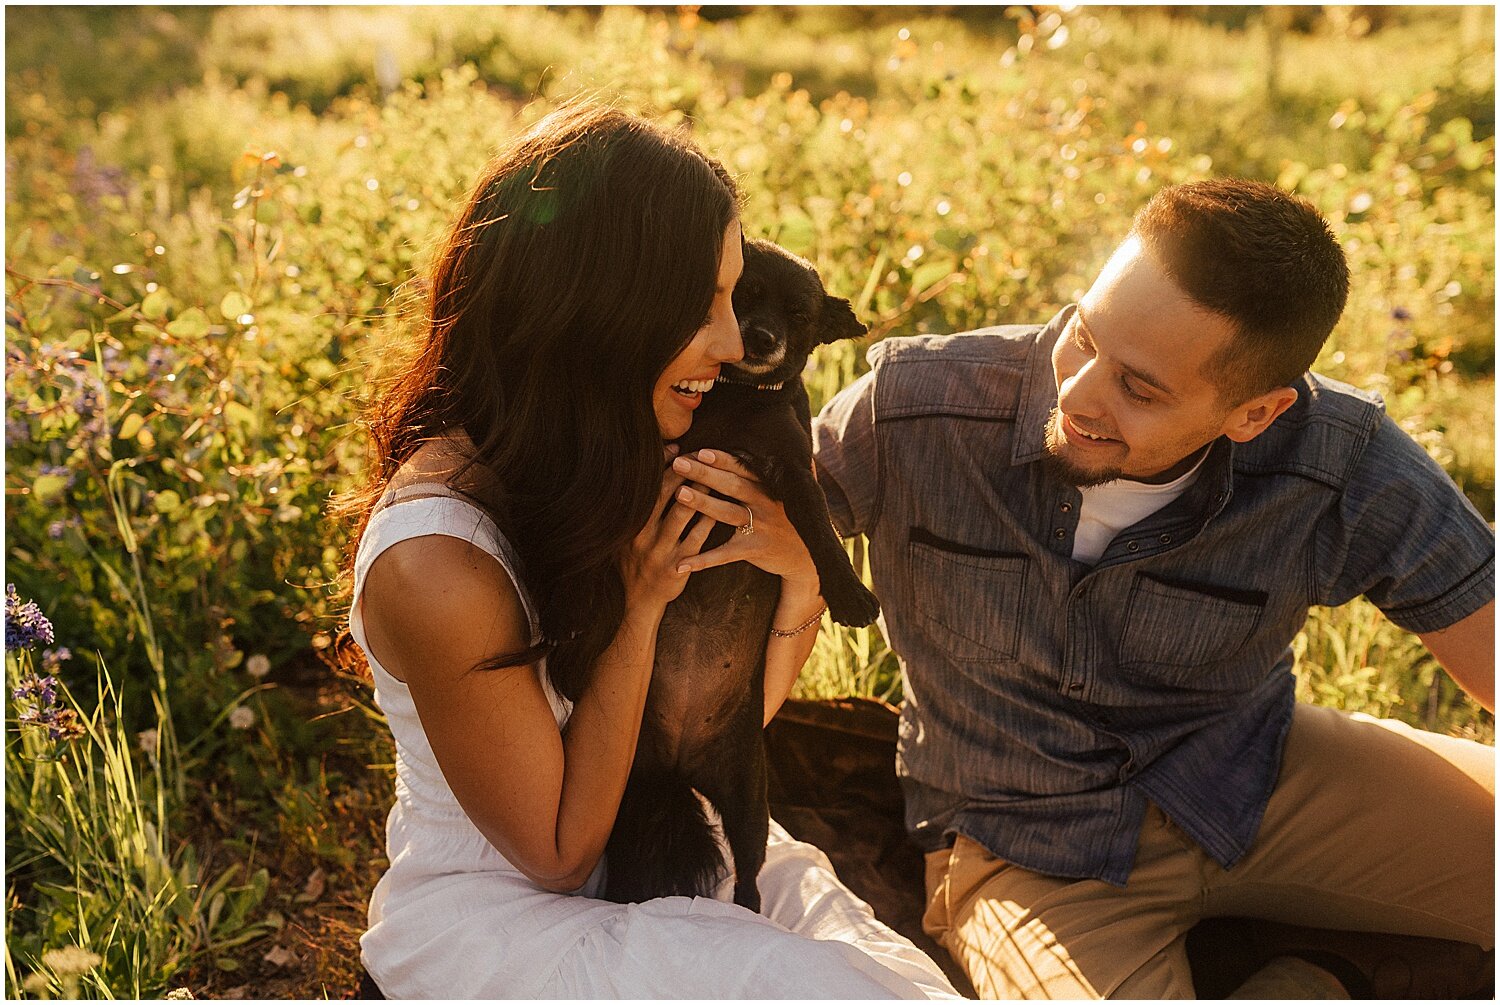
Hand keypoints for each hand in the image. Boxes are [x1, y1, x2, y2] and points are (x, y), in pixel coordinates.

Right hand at [620, 448, 715, 612]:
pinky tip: (722, 507)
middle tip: (701, 455)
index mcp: (630, 524)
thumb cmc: (636, 560)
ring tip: (715, 475)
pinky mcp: (677, 567)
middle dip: (683, 472)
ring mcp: (660, 552)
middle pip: (664, 495)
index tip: (677, 448)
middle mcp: (642, 536)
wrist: (639, 602)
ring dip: (700, 492)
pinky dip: (709, 521)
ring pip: (682, 514)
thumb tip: (649, 475)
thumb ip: (639, 508)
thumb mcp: (628, 534)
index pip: (646, 486)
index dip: (662, 465)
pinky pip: (697, 538)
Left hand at [669, 450, 818, 589]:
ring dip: (703, 504)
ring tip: (679, 495)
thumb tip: (799, 445)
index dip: (723, 460)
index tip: (701, 451)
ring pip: (727, 513)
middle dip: (704, 473)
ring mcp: (760, 527)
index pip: (743, 469)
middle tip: (679, 463)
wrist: (807, 556)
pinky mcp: (754, 549)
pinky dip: (703, 560)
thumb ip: (796, 469)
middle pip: (732, 485)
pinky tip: (681, 563)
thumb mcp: (800, 493)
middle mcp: (765, 503)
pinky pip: (725, 555)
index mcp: (770, 487)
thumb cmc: (792, 520)